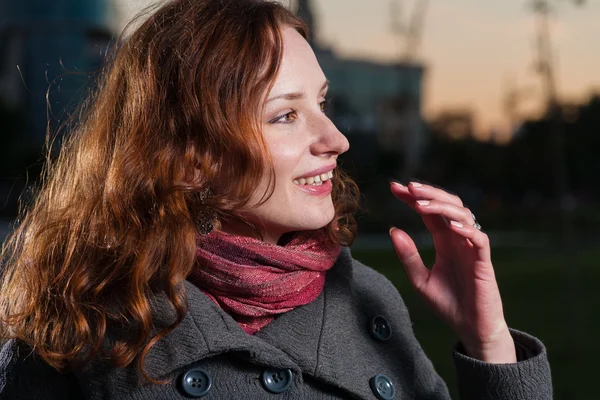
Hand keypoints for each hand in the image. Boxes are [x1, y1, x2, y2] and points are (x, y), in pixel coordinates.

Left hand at [389, 181, 515, 363]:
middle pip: (448, 204)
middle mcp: (458, 239)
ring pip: (464, 215)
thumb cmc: (448, 303)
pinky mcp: (484, 262)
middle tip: (408, 187)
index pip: (429, 211)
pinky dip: (467, 230)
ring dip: (442, 207)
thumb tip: (392, 230)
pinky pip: (479, 239)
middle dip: (428, 193)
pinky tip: (451, 226)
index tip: (394, 187)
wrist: (470, 328)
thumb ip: (408, 256)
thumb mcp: (420, 280)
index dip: (413, 197)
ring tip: (421, 205)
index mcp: (444, 240)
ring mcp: (472, 248)